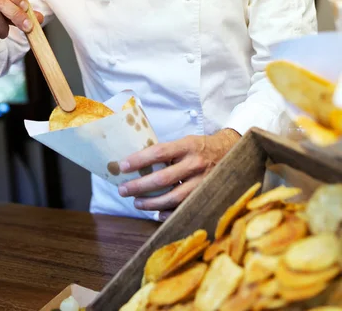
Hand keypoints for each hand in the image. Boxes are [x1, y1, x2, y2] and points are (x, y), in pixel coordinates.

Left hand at [118, 129, 240, 219]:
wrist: (232, 152)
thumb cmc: (202, 147)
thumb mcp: (186, 142)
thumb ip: (168, 152)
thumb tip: (138, 164)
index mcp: (188, 146)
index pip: (159, 152)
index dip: (139, 160)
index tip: (122, 166)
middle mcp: (196, 164)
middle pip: (163, 178)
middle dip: (139, 186)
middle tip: (123, 190)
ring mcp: (203, 182)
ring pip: (173, 197)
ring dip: (152, 202)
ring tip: (136, 203)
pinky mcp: (208, 196)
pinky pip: (185, 209)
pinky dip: (169, 213)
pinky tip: (156, 213)